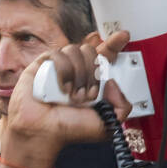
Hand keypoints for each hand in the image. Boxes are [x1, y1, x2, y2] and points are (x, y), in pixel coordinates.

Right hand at [3, 30, 133, 163]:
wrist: (44, 131)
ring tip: (73, 95)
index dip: (114, 43)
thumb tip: (112, 82)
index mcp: (93, 80)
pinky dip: (63, 71)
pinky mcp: (43, 64)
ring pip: (76, 51)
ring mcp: (60, 66)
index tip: (123, 36)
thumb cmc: (69, 129)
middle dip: (93, 74)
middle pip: (92, 51)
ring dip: (79, 75)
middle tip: (89, 95)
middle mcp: (78, 70)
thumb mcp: (107, 123)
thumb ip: (123, 106)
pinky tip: (62, 88)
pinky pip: (58, 54)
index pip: (105, 55)